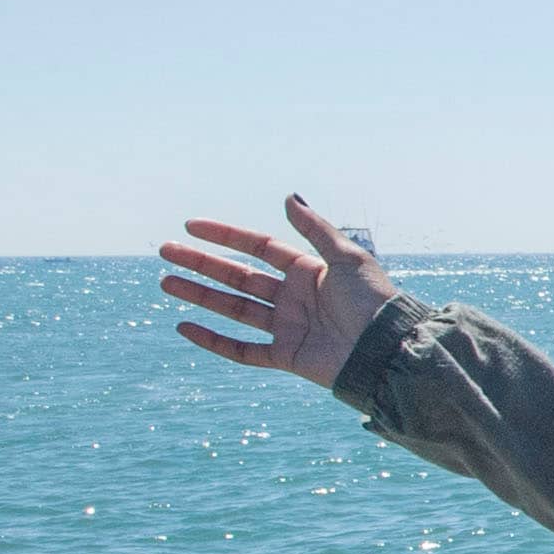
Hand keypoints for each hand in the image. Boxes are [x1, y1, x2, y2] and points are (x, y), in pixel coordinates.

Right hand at [159, 196, 395, 388]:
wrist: (388, 351)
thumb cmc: (374, 302)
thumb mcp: (347, 257)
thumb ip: (315, 229)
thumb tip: (288, 197)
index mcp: (309, 271)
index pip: (259, 248)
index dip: (226, 236)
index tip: (191, 226)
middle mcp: (295, 298)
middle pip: (239, 276)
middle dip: (202, 264)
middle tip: (166, 252)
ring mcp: (288, 327)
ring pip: (234, 309)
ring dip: (199, 295)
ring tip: (165, 282)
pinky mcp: (286, 356)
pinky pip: (243, 350)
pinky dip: (214, 341)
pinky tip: (184, 326)